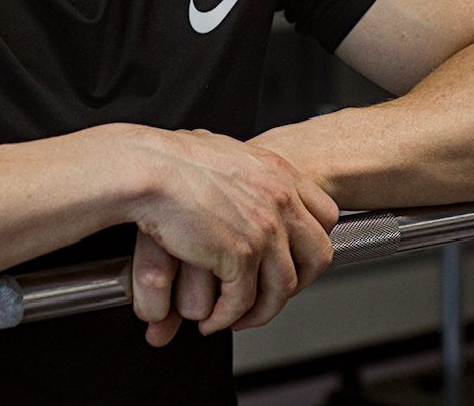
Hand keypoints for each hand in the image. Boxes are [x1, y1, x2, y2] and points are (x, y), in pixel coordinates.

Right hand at [125, 129, 337, 345]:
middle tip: (273, 292)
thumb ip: (247, 171)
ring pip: (282, 287)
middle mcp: (280, 200)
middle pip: (319, 254)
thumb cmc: (171, 158)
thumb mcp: (225, 154)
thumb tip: (244, 180)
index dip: (311, 241)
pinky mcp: (240, 255)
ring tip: (237, 316)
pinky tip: (212, 319)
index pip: (325, 214)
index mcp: (278, 171)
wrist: (148, 168)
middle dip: (300, 282)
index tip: (295, 256)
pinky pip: (242, 300)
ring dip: (260, 310)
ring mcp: (264, 228)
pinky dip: (227, 317)